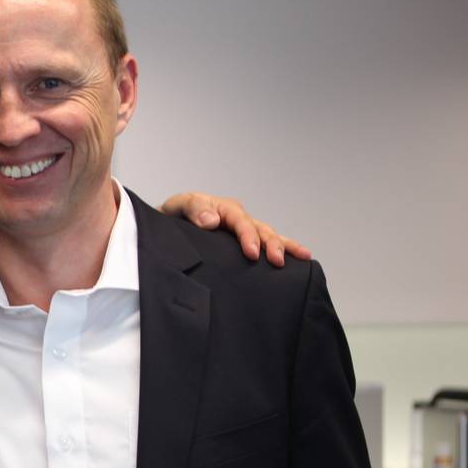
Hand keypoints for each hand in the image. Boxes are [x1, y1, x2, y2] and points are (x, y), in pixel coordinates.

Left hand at [160, 191, 311, 266]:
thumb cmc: (172, 216)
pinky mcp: (241, 244)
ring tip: (302, 257)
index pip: (240, 221)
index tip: (252, 253)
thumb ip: (193, 209)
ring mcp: (241, 232)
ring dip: (283, 246)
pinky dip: (282, 250)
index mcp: (223, 208)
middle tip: (277, 261)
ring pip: (268, 236)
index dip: (247, 236)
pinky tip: (297, 260)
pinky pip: (264, 246)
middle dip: (271, 244)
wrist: (165, 228)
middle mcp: (236, 219)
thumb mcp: (177, 206)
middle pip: (259, 228)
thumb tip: (212, 221)